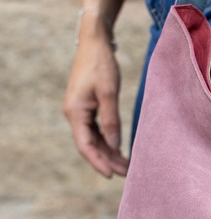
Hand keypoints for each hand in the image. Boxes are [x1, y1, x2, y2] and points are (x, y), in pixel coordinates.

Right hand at [63, 13, 128, 177]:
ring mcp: (79, 110)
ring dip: (109, 152)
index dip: (98, 162)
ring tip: (127, 166)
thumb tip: (114, 146)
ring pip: (94, 139)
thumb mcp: (109, 92)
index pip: (85, 145)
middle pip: (90, 145)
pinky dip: (107, 140)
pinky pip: (96, 130)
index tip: (111, 176)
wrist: (94, 41)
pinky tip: (120, 149)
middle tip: (128, 174)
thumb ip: (111, 120)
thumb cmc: (101, 63)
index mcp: (75, 112)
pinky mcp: (86, 106)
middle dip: (107, 160)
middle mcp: (74, 114)